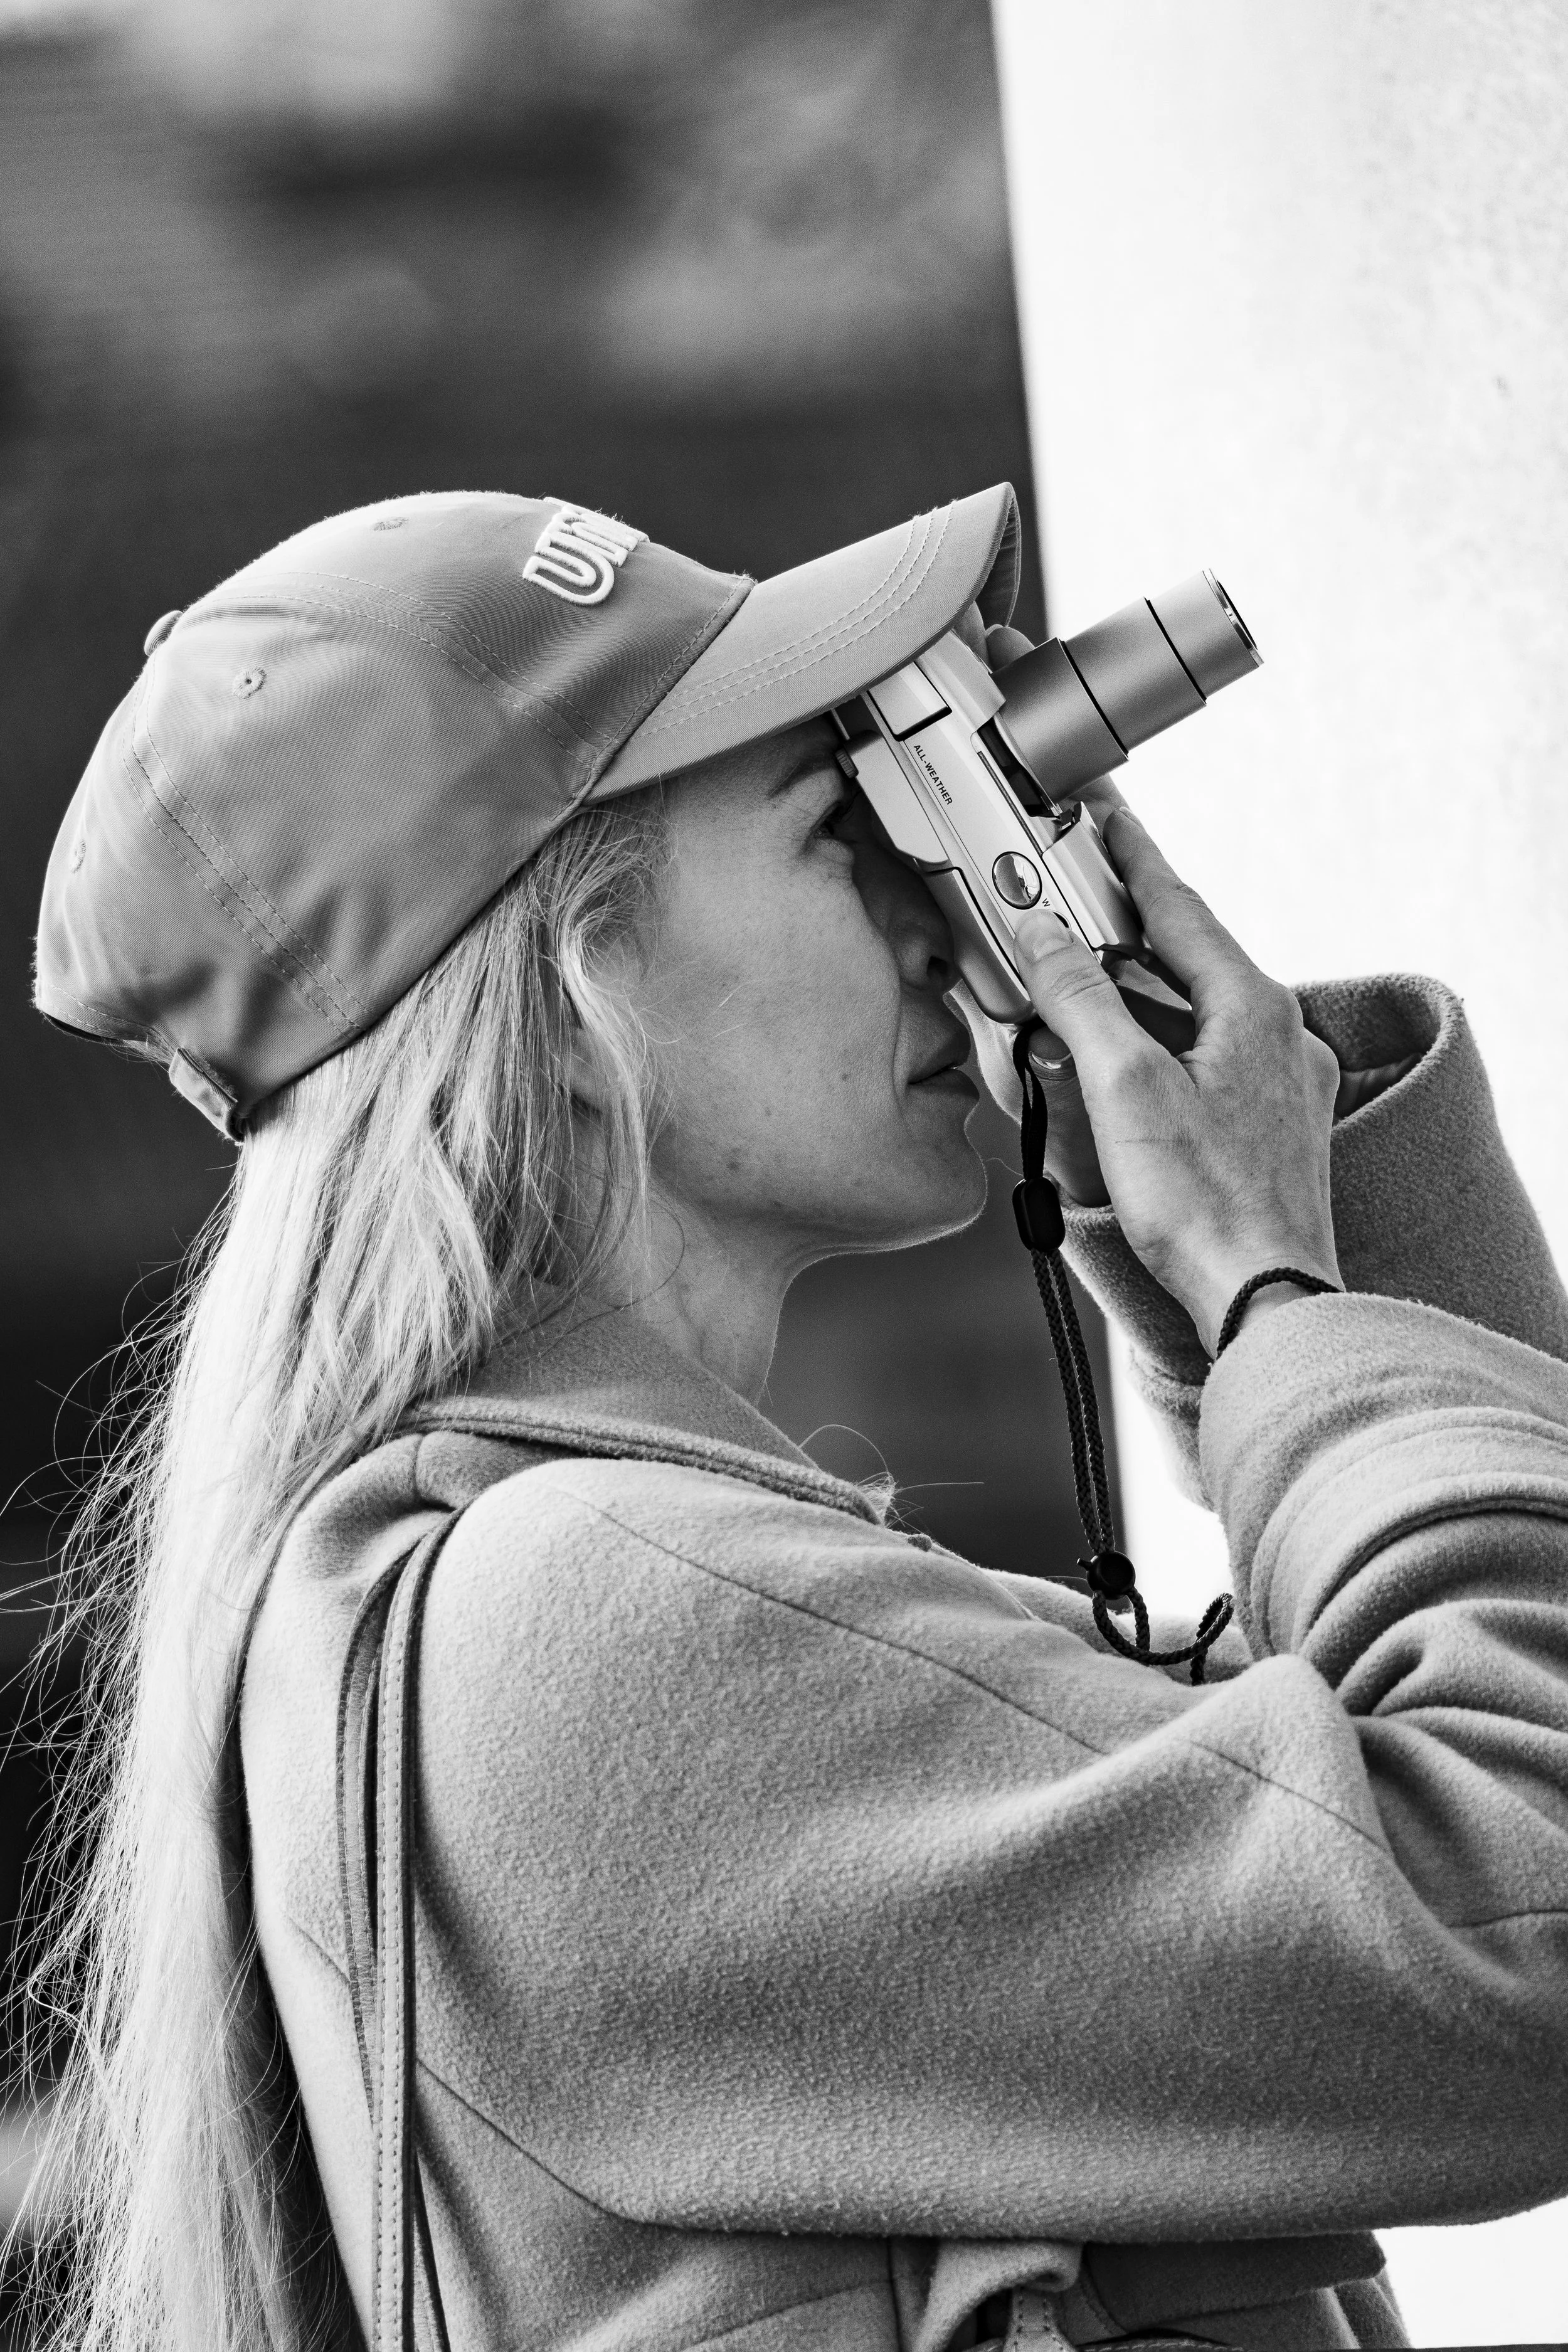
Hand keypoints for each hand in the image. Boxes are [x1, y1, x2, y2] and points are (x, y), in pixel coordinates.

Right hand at [1007, 811, 1341, 1355]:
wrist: (1264, 1298)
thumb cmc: (1205, 1205)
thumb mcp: (1124, 1086)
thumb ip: (1080, 999)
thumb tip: (1043, 936)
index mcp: (1255, 1007)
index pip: (1181, 908)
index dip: (1134, 860)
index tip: (1107, 820)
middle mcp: (1282, 1038)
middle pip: (1191, 958)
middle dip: (1129, 932)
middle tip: (1081, 902)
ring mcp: (1284, 1088)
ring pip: (1199, 1014)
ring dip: (1139, 998)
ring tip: (1084, 991)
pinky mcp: (1271, 1134)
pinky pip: (1207, 1063)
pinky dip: (1160, 1049)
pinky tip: (1128, 1072)